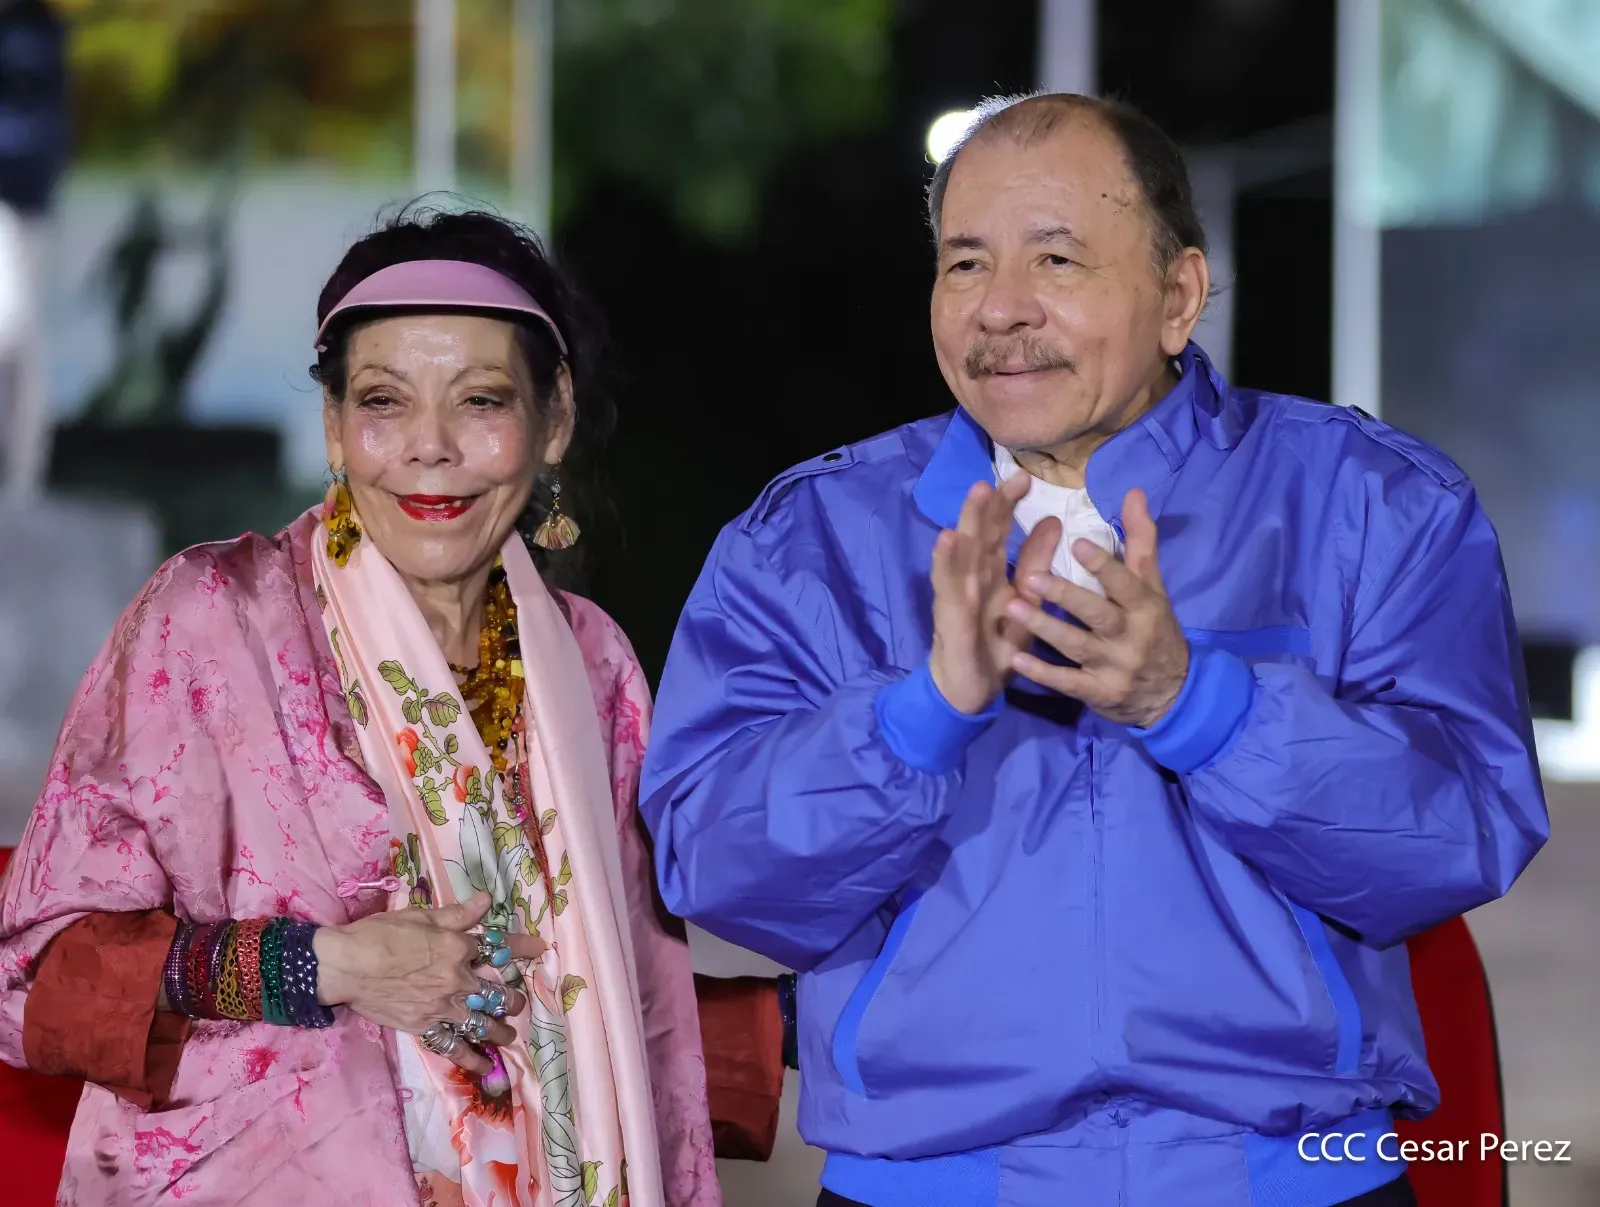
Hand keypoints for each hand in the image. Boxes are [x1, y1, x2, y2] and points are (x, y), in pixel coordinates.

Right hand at [313, 891, 545, 1076]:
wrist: (346, 965)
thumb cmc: (380, 934)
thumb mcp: (422, 916)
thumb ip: (458, 913)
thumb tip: (488, 900)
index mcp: (458, 947)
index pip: (500, 946)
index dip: (524, 947)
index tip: (541, 948)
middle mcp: (457, 979)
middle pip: (497, 992)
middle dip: (513, 998)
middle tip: (517, 1002)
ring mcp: (442, 1007)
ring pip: (482, 1023)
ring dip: (500, 1031)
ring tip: (508, 1035)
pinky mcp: (424, 1027)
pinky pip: (453, 1047)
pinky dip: (470, 1059)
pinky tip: (483, 1067)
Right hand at [928, 472, 1061, 714]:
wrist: (969, 691)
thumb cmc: (995, 646)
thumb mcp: (1024, 603)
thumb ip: (1034, 564)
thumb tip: (1054, 521)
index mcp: (988, 573)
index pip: (996, 532)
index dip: (1006, 504)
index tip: (1024, 478)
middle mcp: (970, 578)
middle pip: (977, 534)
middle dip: (987, 504)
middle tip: (999, 475)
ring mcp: (957, 595)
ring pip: (961, 552)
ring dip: (967, 522)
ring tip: (977, 492)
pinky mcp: (950, 616)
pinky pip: (948, 587)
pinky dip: (946, 562)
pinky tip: (947, 540)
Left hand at [1003, 488, 1189, 727]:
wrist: (1171, 693)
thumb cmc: (1155, 629)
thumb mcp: (1153, 586)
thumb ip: (1140, 540)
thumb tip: (1133, 491)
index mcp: (1145, 606)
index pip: (1125, 583)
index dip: (1103, 564)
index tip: (1075, 543)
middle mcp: (1131, 637)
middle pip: (1097, 614)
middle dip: (1065, 596)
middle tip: (1029, 578)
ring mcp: (1115, 668)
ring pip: (1076, 646)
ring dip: (1044, 628)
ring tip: (1012, 609)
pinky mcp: (1098, 694)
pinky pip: (1068, 683)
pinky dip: (1043, 673)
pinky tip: (1016, 659)